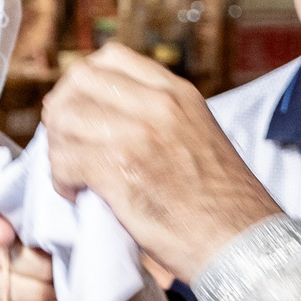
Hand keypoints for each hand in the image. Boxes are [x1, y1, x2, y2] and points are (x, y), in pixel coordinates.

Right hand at [0, 214, 171, 300]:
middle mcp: (27, 261)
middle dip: (30, 264)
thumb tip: (54, 207)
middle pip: (0, 256)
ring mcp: (24, 294)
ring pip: (0, 288)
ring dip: (36, 294)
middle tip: (59, 271)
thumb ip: (74, 226)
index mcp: (44, 235)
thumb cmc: (123, 281)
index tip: (7, 235)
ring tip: (65, 299)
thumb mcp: (106, 244)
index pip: (4, 220)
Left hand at [40, 43, 281, 281]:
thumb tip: (110, 122)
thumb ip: (161, 120)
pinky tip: (77, 195)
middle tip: (67, 145)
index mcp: (178, 94)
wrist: (242, 243)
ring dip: (59, 149)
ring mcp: (137, 134)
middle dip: (63, 112)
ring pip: (64, 120)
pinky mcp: (121, 170)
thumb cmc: (222, 205)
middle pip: (79, 81)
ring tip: (72, 176)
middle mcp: (158, 105)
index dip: (84, 84)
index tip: (82, 112)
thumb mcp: (199, 137)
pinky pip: (65, 160)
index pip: (111, 57)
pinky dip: (61, 180)